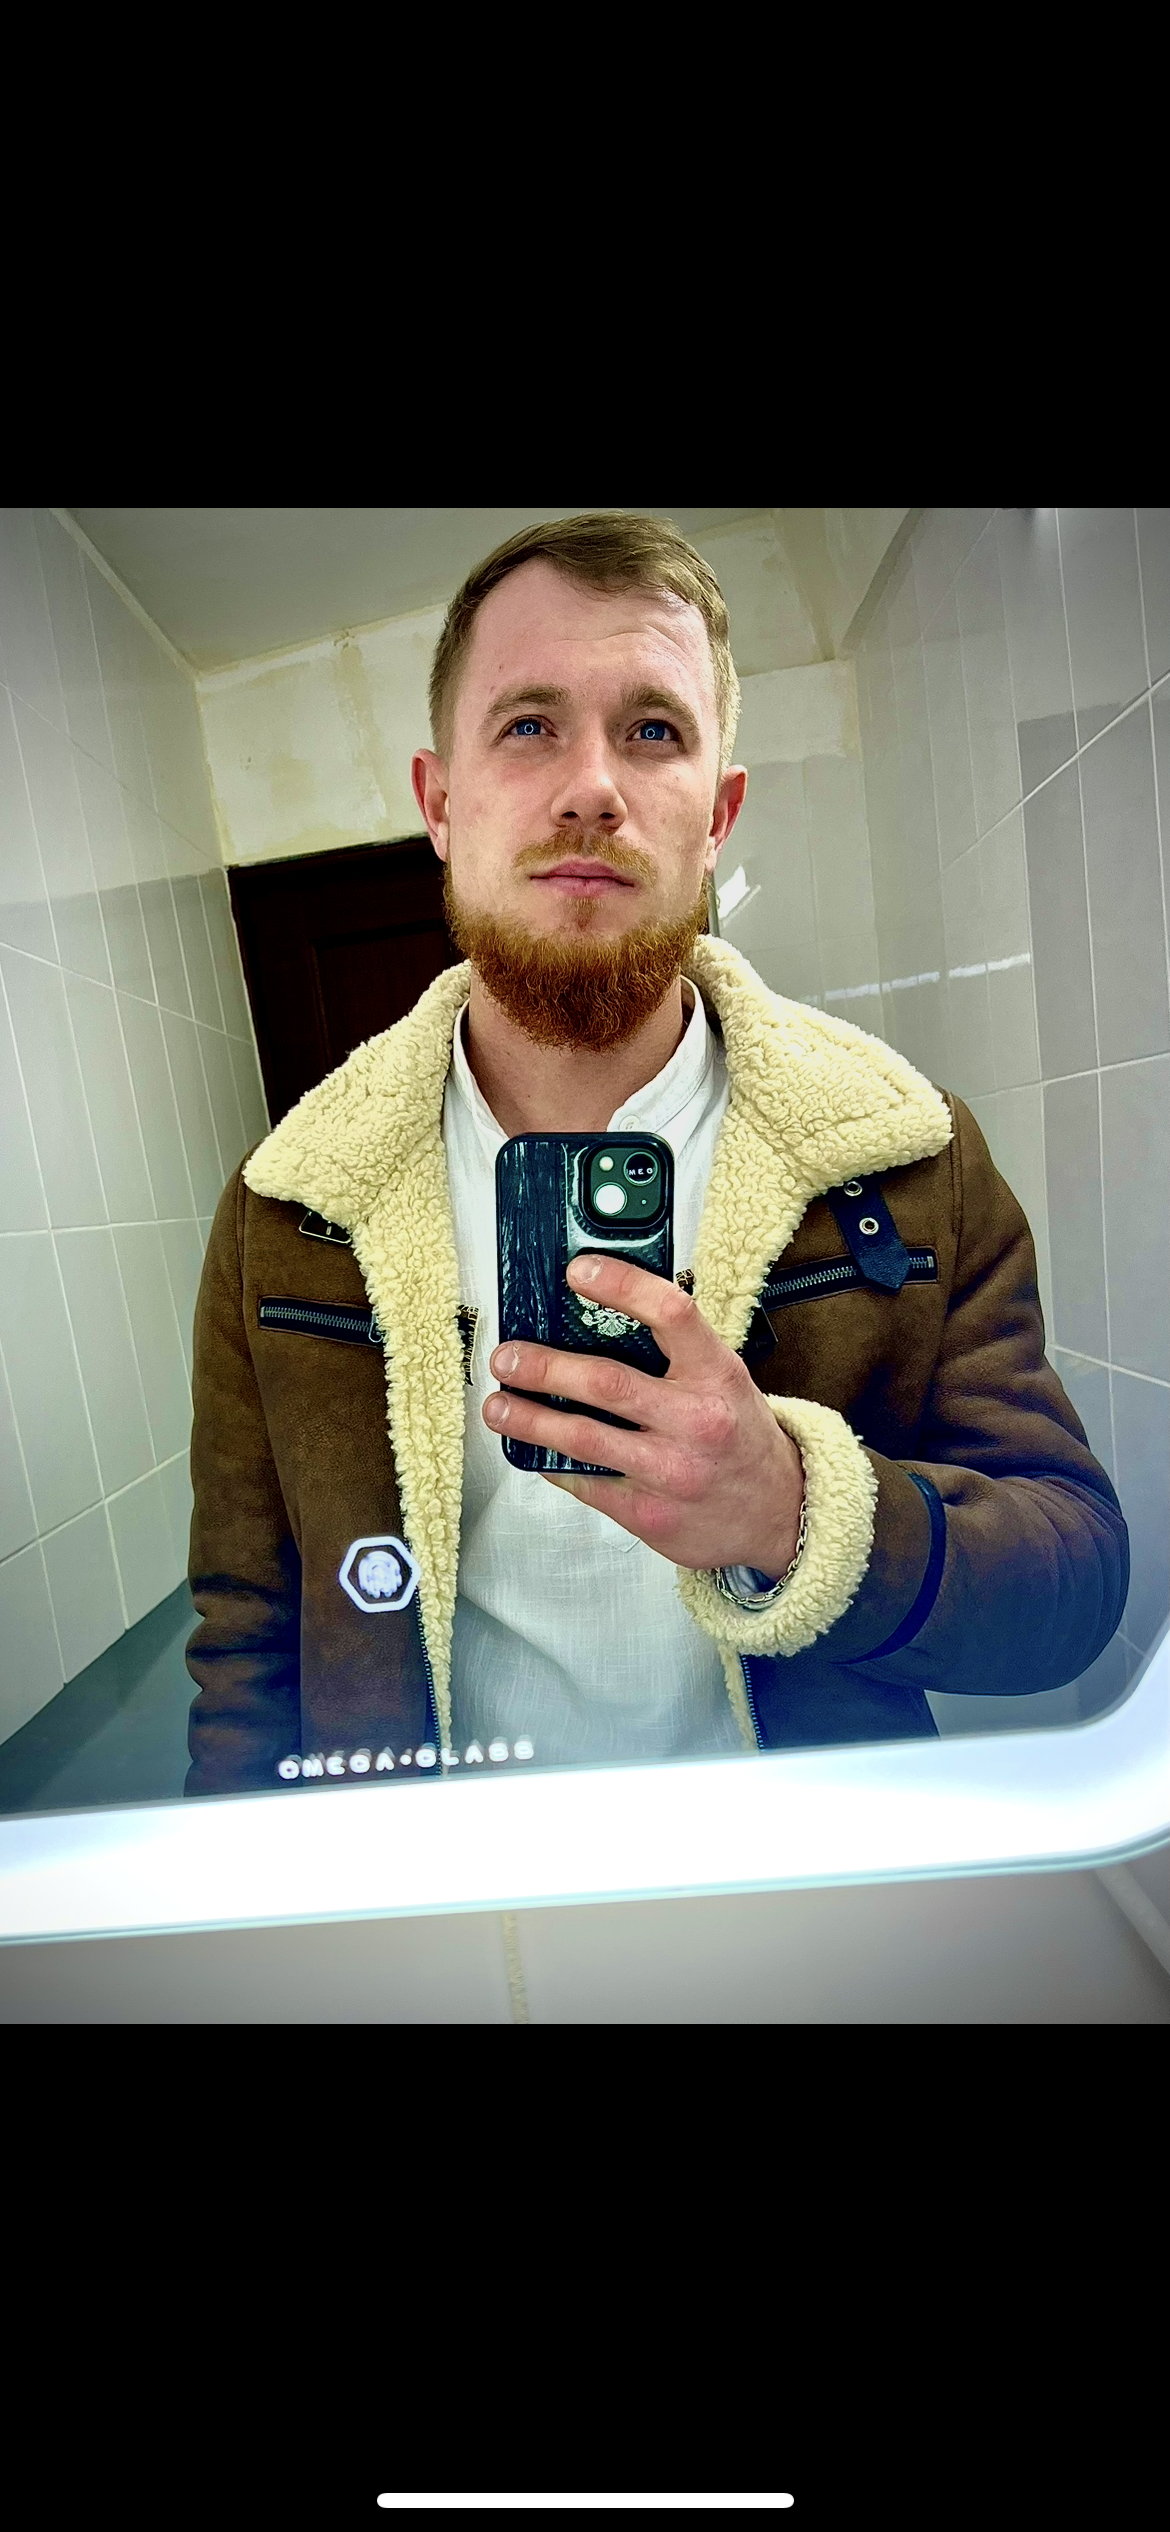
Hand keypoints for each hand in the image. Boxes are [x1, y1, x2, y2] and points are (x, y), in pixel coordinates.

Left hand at [484, 1253, 804, 1575]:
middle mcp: (696, 1420)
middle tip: (508, 1357)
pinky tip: (534, 1449)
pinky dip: (551, 1461)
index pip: (670, 1313)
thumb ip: (674, 1352)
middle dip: (543, 1367)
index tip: (578, 1271)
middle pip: (605, 1381)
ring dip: (528, 1420)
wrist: (778, 1514)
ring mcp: (670, 1471)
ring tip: (499, 1407)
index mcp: (717, 1374)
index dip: (621, 1284)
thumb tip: (595, 1315)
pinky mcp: (648, 1513)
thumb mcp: (724, 1380)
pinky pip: (584, 1482)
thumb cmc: (740, 1436)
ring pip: (582, 1437)